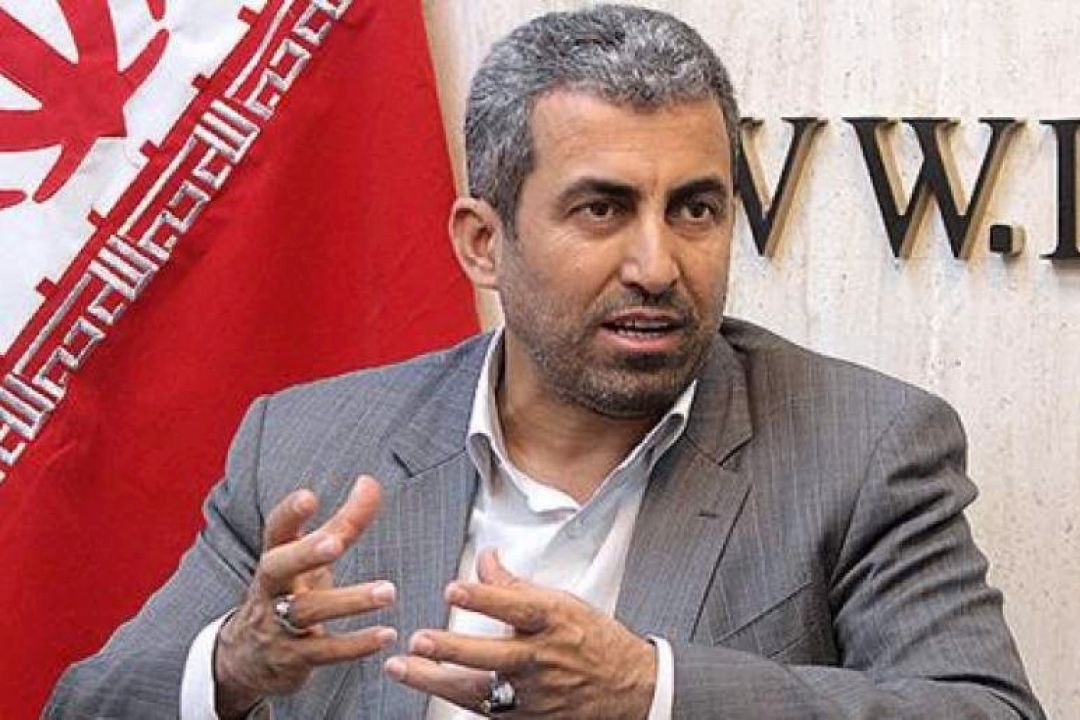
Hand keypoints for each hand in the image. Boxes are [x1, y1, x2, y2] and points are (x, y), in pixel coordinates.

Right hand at [214, 476, 396, 718]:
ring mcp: (277, 624)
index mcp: (276, 557)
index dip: (289, 513)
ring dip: (349, 601)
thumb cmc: (288, 592)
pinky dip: (355, 644)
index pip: (275, 530)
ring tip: (388, 592)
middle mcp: (271, 588)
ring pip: (307, 610)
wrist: (246, 658)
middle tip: (335, 543)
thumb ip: (344, 522)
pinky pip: (324, 650)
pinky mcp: (292, 658)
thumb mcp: (312, 558)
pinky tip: (386, 634)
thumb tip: (370, 482)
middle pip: (278, 566)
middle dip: (305, 553)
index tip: (309, 496)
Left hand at [384, 548, 656, 718]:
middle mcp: (543, 660)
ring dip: (437, 679)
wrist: (631, 691)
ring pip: (480, 690)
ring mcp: (535, 695)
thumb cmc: (595, 641)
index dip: (484, 598)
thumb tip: (485, 560)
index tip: (453, 588)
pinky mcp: (528, 719)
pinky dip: (456, 700)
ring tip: (402, 667)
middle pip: (494, 655)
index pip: (517, 608)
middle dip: (454, 649)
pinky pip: (487, 712)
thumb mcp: (564, 603)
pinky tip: (428, 688)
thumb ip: (517, 585)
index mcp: (554, 622)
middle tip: (420, 639)